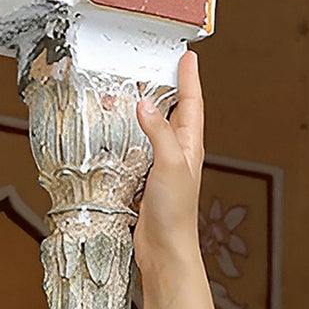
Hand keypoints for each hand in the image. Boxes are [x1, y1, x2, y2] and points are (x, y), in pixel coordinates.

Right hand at [134, 48, 205, 276]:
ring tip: (132, 87)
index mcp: (189, 145)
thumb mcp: (170, 165)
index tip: (188, 56)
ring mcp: (162, 166)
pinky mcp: (145, 179)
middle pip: (173, 111)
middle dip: (166, 86)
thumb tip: (145, 104)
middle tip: (156, 63)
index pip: (192, 103)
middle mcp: (177, 153)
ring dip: (144, 108)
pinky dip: (127, 133)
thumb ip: (159, 132)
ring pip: (153, 128)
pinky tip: (117, 128)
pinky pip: (137, 147)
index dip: (189, 78)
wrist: (165, 251)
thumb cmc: (176, 215)